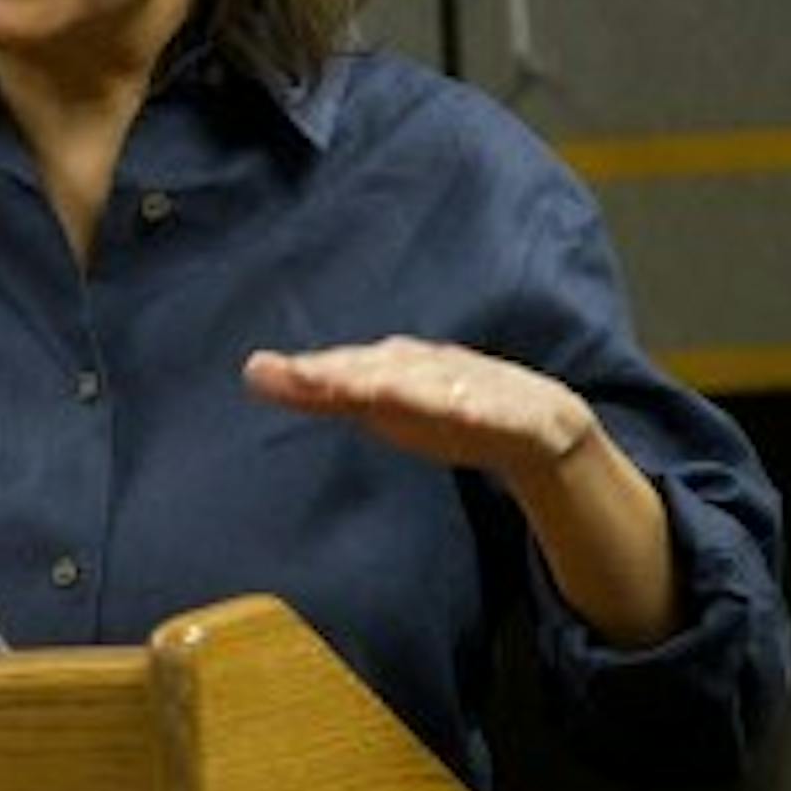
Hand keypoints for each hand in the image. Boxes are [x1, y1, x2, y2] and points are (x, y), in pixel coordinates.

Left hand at [244, 337, 590, 484]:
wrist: (538, 422)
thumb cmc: (440, 408)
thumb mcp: (377, 404)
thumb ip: (318, 392)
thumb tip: (252, 372)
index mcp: (395, 367)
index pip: (347, 367)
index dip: (310, 371)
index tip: (264, 372)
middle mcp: (431, 368)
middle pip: (385, 369)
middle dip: (348, 373)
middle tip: (308, 378)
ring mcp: (476, 387)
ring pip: (438, 384)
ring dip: (409, 386)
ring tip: (376, 391)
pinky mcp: (518, 416)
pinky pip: (500, 412)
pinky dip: (482, 408)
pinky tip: (467, 412)